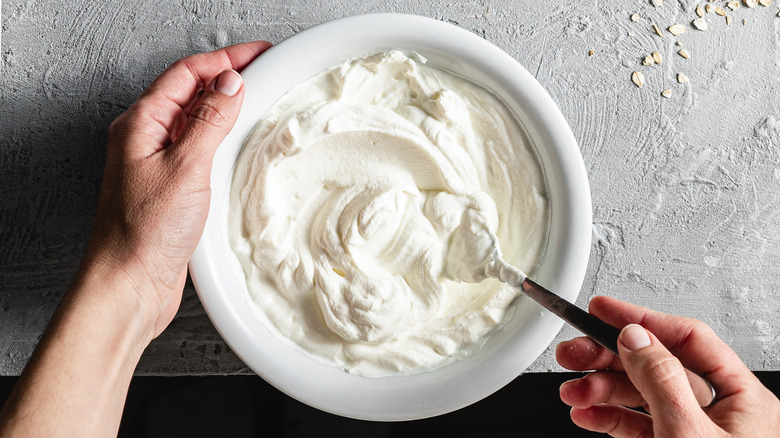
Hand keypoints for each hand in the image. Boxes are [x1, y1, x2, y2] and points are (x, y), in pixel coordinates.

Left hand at [0, 42, 272, 437]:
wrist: (130, 285)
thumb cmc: (143, 233)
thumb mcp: (185, 168)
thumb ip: (209, 122)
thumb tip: (230, 84)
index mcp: (141, 124)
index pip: (187, 73)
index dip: (226, 59)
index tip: (259, 53)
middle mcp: (146, 139)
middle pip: (191, 92)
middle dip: (228, 77)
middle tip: (265, 71)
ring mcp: (158, 163)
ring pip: (196, 121)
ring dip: (226, 107)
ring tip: (259, 101)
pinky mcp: (172, 188)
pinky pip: (200, 150)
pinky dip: (223, 139)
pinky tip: (240, 146)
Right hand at [556, 296, 779, 436]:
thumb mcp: (690, 436)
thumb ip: (661, 381)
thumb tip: (635, 336)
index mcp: (741, 398)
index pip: (686, 340)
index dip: (642, 319)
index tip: (602, 310)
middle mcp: (719, 413)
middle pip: (656, 367)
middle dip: (609, 358)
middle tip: (572, 353)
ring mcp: (693, 435)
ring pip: (640, 398)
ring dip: (600, 392)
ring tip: (572, 393)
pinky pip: (636, 428)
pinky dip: (607, 420)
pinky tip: (586, 416)